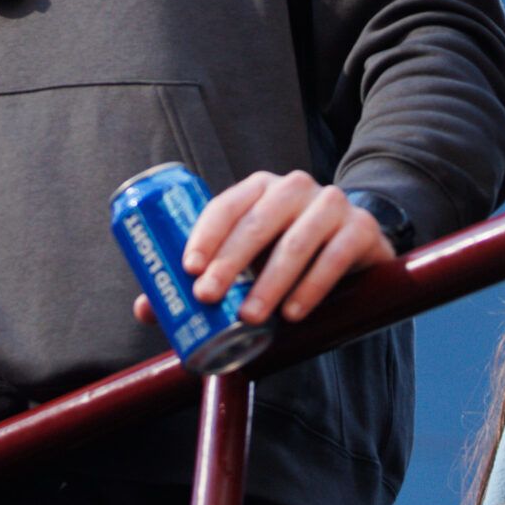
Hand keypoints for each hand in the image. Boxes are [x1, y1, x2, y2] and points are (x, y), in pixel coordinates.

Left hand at [132, 172, 393, 328]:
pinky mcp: (360, 229)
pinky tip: (293, 312)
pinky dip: (312, 287)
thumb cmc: (285, 253)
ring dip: (270, 282)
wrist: (356, 245)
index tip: (188, 269)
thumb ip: (204, 280)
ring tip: (250, 317)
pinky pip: (334, 257)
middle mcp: (293, 188)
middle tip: (209, 297)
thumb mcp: (248, 261)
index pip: (225, 205)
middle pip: (257, 223)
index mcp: (258, 188)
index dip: (204, 234)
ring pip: (296, 242)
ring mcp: (330, 204)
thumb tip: (145, 310)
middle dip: (230, 262)